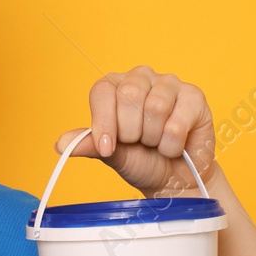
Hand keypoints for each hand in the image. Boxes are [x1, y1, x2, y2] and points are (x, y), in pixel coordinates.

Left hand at [54, 65, 218, 197]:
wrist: (173, 178)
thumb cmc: (141, 161)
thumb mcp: (111, 154)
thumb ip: (89, 145)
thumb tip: (61, 144)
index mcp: (115, 86)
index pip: (103, 91)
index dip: (104, 122)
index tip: (108, 146)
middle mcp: (140, 78)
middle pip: (129, 96)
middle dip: (131, 132)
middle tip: (138, 143)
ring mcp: (169, 83)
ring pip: (155, 107)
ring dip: (153, 138)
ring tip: (156, 143)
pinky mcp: (194, 96)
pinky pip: (177, 123)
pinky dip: (172, 144)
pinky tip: (175, 145)